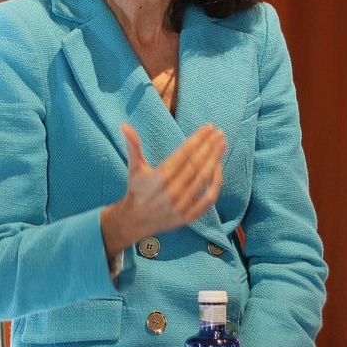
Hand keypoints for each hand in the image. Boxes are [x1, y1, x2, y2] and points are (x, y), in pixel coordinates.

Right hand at [102, 123, 224, 254]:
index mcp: (160, 176)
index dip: (198, 139)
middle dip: (210, 146)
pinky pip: (208, 199)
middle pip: (196, 164)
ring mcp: (182, 204)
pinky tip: (219, 168)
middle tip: (220, 132)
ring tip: (222, 145)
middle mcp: (172, 190)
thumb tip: (124, 126)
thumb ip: (133, 146)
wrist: (135, 221)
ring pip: (203, 178)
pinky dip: (216, 184)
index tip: (209, 128)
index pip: (184, 153)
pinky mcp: (189, 216)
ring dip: (215, 160)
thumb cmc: (137, 190)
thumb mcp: (134, 168)